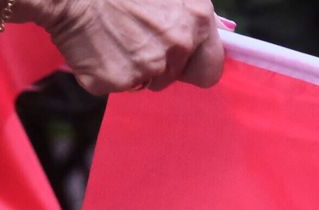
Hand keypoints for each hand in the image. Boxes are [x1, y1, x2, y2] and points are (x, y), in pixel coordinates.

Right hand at [16, 0, 225, 93]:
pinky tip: (100, 45)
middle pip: (176, 77)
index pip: (212, 67)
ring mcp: (151, 65)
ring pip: (148, 82)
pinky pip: (120, 86)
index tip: (184, 62)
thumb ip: (193, 14)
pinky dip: (109, 71)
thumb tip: (218, 31)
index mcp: (197, 19)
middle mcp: (179, 44)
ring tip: (116, 36)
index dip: (196, 66)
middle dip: (162, 67)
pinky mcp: (121, 80)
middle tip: (139, 41)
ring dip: (134, 67)